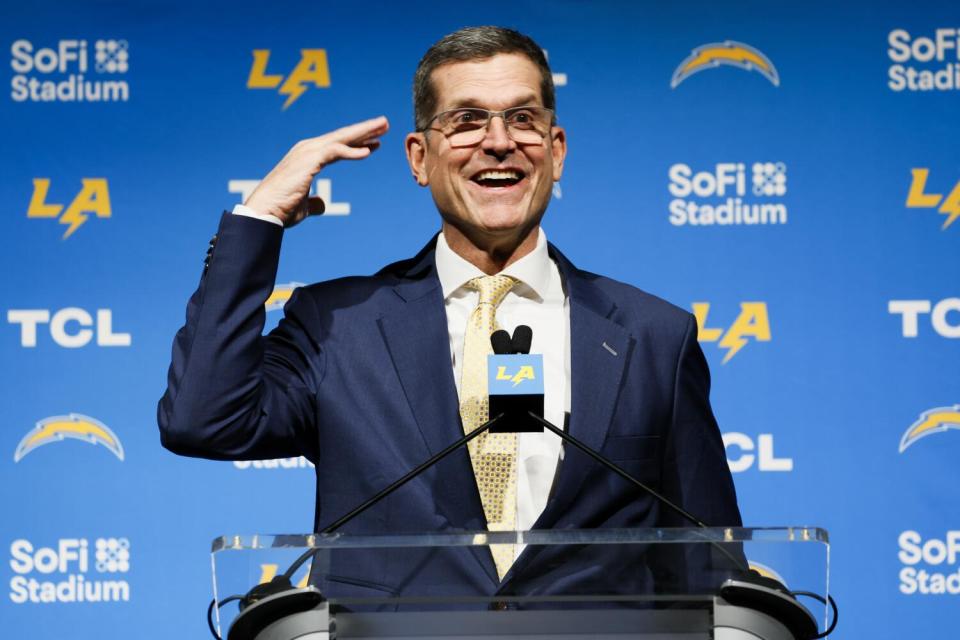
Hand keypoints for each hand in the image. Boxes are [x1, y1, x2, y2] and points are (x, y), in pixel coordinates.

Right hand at [245, 116, 388, 226]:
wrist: (264, 212)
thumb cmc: (281, 210)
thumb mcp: (303, 206)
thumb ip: (314, 203)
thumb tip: (322, 205)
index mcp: (306, 158)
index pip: (336, 146)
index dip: (356, 142)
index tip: (375, 142)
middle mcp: (307, 150)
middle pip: (342, 136)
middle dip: (365, 130)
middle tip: (385, 123)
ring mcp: (307, 152)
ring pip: (341, 138)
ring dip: (364, 132)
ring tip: (384, 127)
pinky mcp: (309, 161)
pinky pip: (336, 152)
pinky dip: (352, 151)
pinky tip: (369, 151)